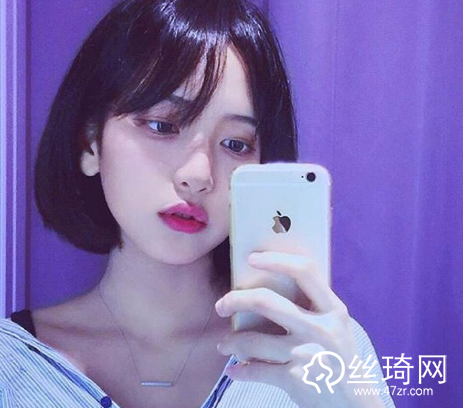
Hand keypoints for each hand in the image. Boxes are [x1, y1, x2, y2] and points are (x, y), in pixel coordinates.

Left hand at [215, 251, 385, 407]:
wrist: (356, 406)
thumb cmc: (340, 359)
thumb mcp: (337, 327)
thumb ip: (313, 306)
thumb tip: (268, 284)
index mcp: (333, 310)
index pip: (305, 271)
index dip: (276, 260)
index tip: (252, 258)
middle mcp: (320, 328)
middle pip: (266, 302)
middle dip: (235, 300)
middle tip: (221, 305)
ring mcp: (307, 354)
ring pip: (252, 340)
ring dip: (231, 342)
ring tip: (224, 345)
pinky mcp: (295, 379)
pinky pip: (255, 370)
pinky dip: (240, 371)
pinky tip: (234, 371)